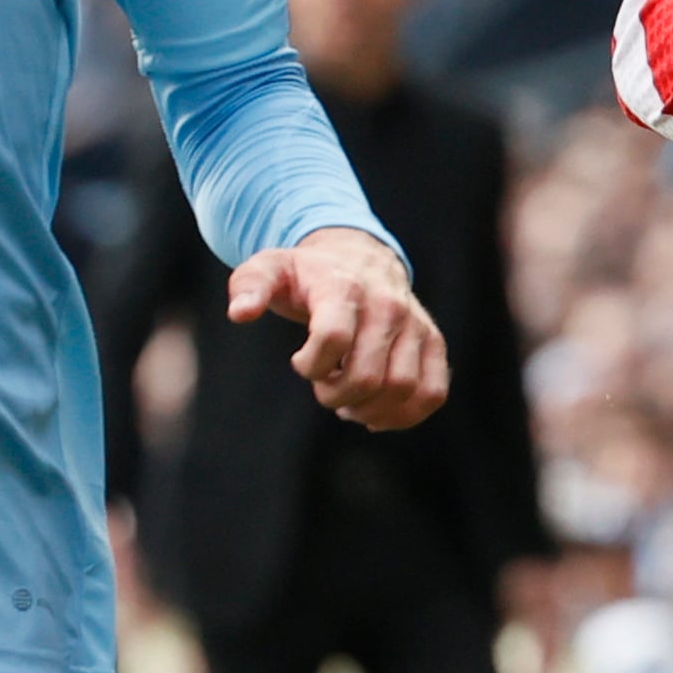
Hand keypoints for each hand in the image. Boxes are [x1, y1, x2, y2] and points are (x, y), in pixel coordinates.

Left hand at [224, 226, 448, 430]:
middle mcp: (387, 305)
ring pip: (402, 388)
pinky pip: (432, 392)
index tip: (300, 361)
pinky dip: (404, 414)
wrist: (358, 257)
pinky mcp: (433, 342)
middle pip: (367, 376)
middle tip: (324, 385)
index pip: (333, 339)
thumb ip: (248, 287)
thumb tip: (240, 313)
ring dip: (368, 409)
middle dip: (335, 395)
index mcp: (345, 288)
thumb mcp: (269, 269)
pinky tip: (376, 413)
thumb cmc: (306, 273)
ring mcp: (414, 324)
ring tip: (349, 400)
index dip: (310, 365)